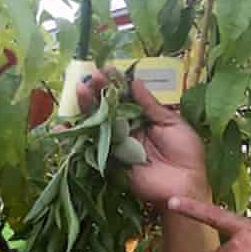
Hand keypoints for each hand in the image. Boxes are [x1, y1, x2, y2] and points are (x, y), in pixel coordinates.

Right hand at [76, 69, 208, 203]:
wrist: (187, 182)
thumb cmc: (186, 152)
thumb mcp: (172, 123)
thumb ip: (151, 105)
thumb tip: (135, 82)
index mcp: (143, 117)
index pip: (125, 97)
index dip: (115, 83)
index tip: (106, 69)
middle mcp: (128, 129)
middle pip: (108, 107)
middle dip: (98, 91)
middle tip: (91, 77)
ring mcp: (118, 144)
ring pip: (97, 123)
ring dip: (87, 107)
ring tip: (80, 90)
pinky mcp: (111, 161)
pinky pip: (91, 148)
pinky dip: (76, 138)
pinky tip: (63, 126)